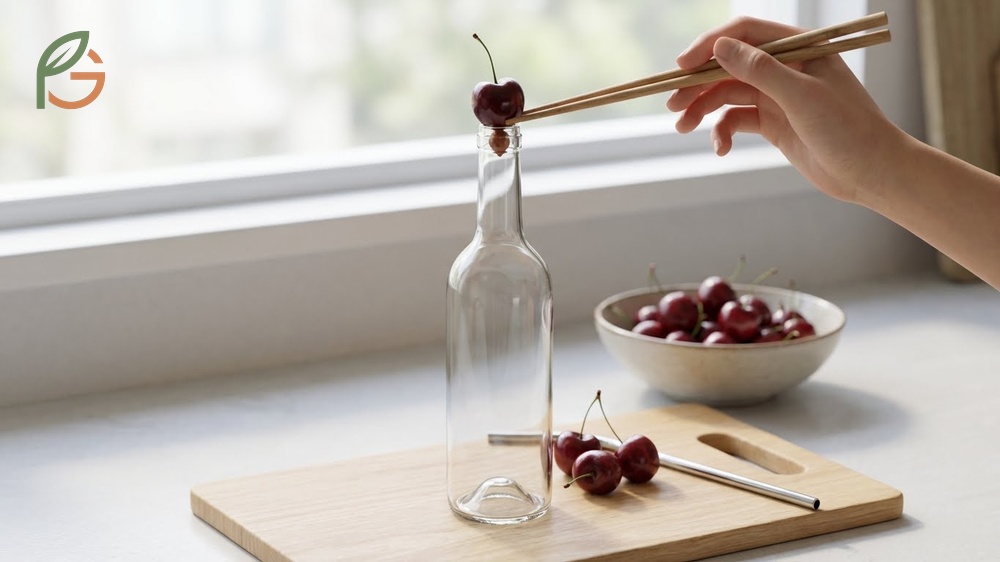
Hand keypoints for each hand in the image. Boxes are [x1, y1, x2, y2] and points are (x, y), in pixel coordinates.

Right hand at [667, 16, 904, 204]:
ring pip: (727, 93)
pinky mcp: (773, 123)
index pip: (744, 34)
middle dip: (698, 83)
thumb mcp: (802, 97)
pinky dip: (722, 132)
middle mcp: (785, 67)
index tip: (682, 67)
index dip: (709, 46)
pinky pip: (736, 120)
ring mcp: (777, 95)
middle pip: (729, 65)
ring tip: (681, 127)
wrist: (872, 172)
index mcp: (799, 48)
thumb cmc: (849, 129)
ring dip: (702, 109)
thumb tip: (721, 48)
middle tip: (671, 104)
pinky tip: (719, 148)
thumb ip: (761, 70)